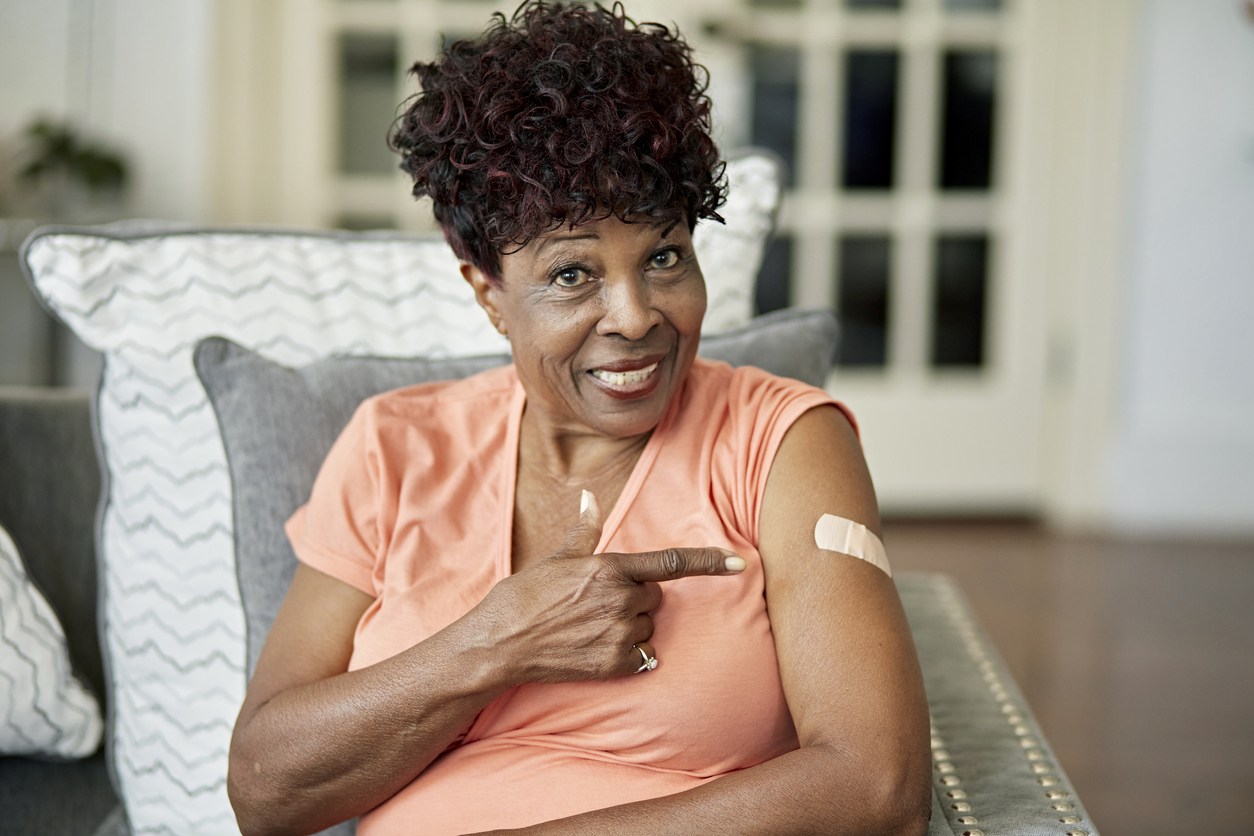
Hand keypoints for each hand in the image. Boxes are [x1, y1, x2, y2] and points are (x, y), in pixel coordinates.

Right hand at [479, 490, 745, 685]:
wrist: (499, 645)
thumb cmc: (523, 597)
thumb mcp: (555, 559)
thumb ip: (584, 530)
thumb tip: (590, 496)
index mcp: (609, 568)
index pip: (672, 563)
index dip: (710, 562)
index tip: (740, 562)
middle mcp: (619, 600)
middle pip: (655, 596)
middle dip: (636, 596)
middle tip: (596, 602)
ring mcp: (619, 634)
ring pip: (648, 625)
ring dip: (630, 624)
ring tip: (589, 626)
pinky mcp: (614, 664)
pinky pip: (642, 654)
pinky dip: (627, 653)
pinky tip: (596, 648)